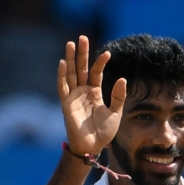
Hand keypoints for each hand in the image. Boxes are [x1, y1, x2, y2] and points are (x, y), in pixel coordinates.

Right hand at [57, 35, 127, 155]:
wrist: (93, 147)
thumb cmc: (103, 132)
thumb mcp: (116, 113)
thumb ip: (118, 96)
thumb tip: (122, 79)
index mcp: (94, 92)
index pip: (96, 73)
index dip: (100, 62)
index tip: (107, 53)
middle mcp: (82, 92)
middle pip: (81, 68)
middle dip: (81, 53)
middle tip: (82, 37)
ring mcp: (73, 97)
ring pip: (70, 74)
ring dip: (70, 59)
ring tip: (71, 43)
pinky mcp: (66, 104)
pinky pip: (62, 87)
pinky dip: (62, 76)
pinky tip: (63, 63)